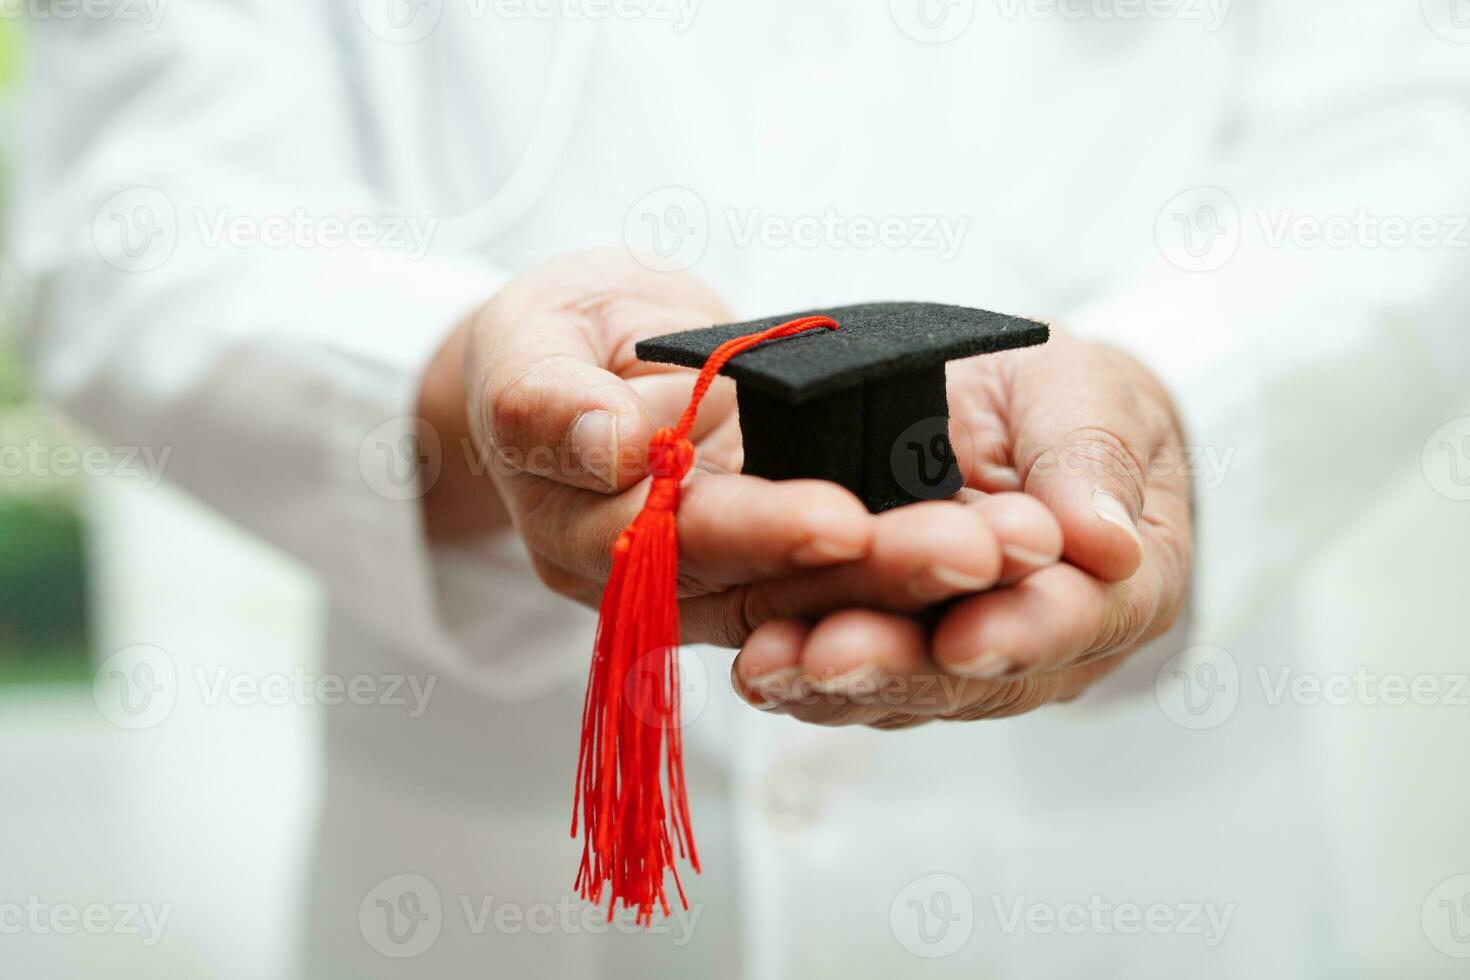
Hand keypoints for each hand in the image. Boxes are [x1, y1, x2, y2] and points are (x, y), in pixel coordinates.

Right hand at [420, 249, 1064, 634]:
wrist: (584, 356)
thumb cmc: (547, 340)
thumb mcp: (528, 342)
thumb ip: (549, 397)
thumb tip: (610, 447)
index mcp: (578, 529)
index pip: (673, 542)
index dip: (757, 532)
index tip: (842, 517)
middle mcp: (654, 580)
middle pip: (767, 590)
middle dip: (872, 573)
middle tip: (973, 549)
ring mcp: (717, 579)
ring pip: (819, 596)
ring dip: (914, 579)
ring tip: (1008, 547)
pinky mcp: (772, 561)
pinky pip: (842, 576)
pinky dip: (914, 564)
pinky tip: (996, 544)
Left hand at [729, 329, 1193, 727]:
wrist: (1011, 406)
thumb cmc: (1064, 399)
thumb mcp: (1093, 393)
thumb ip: (1094, 460)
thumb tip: (1107, 541)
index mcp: (1120, 586)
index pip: (1080, 621)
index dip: (1023, 633)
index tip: (968, 638)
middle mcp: (1042, 642)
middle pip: (974, 675)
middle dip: (901, 667)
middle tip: (838, 655)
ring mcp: (959, 653)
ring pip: (900, 686)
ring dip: (833, 680)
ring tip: (776, 662)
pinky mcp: (889, 644)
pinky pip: (842, 670)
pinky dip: (796, 667)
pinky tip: (757, 661)